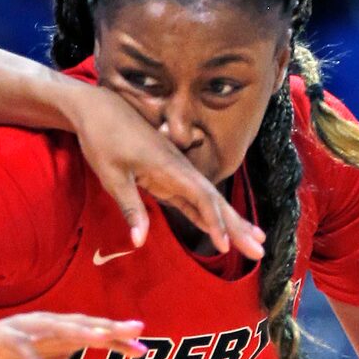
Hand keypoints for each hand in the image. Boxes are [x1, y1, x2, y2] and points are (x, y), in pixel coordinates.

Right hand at [0, 312, 147, 358]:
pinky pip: (20, 347)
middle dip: (108, 328)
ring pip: (55, 329)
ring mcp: (25, 330)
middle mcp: (48, 327)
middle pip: (83, 325)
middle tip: (135, 330)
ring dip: (78, 333)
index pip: (95, 336)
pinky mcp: (2, 338)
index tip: (143, 350)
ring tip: (100, 339)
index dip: (118, 341)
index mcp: (62, 336)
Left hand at [65, 81, 265, 259]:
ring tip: (255, 241)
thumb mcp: (111, 175)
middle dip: (238, 226)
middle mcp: (180, 169)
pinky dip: (210, 216)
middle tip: (260, 250)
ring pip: (209, 201)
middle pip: (214, 201)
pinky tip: (224, 230)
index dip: (216, 222)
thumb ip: (130, 207)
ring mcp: (177, 173)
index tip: (225, 245)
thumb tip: (139, 241)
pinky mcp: (169, 177)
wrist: (98, 108)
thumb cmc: (103, 139)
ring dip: (232, 222)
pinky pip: (195, 200)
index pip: (202, 198)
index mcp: (170, 167)